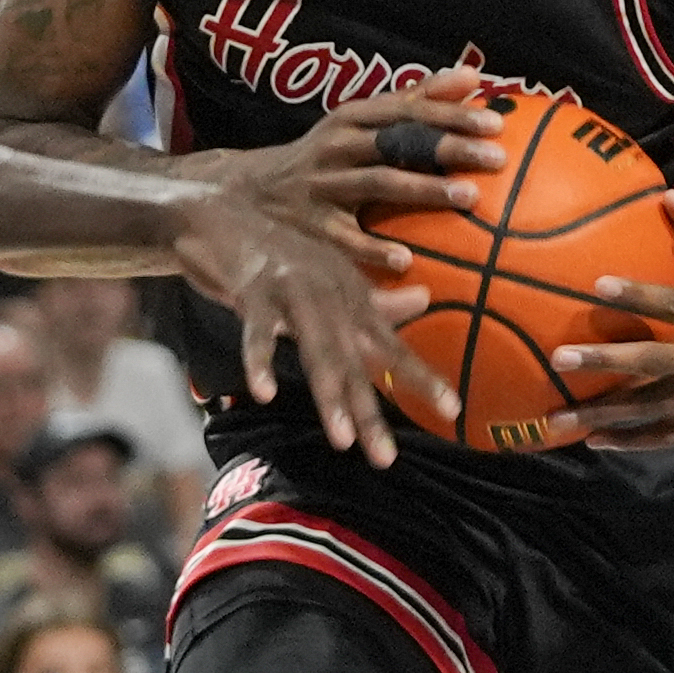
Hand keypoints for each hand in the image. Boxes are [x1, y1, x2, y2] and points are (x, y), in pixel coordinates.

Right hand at [171, 193, 456, 469]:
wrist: (221, 214)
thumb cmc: (278, 254)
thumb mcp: (330, 276)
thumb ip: (373, 297)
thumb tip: (424, 301)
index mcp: (350, 295)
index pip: (391, 344)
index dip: (421, 376)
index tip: (452, 411)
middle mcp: (330, 293)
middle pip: (354, 359)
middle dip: (369, 409)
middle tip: (385, 458)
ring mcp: (293, 289)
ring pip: (315, 349)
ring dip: (330, 394)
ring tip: (342, 438)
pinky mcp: (254, 289)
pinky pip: (257, 331)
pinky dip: (259, 360)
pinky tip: (263, 392)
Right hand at [206, 69, 508, 274]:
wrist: (241, 193)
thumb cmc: (320, 158)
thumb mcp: (356, 123)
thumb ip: (412, 100)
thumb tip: (470, 75)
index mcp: (350, 118)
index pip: (406, 108)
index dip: (450, 113)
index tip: (495, 123)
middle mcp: (335, 146)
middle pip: (397, 141)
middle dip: (446, 147)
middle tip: (495, 159)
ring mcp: (320, 186)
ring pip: (377, 183)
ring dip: (423, 188)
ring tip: (469, 199)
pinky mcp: (308, 226)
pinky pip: (345, 239)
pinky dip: (374, 248)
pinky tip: (407, 259)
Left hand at [547, 192, 673, 449]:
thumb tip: (667, 194)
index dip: (641, 296)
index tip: (597, 286)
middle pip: (666, 364)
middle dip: (612, 362)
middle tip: (561, 358)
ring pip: (665, 409)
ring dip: (612, 415)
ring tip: (561, 417)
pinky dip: (638, 439)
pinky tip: (597, 440)